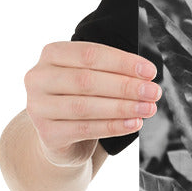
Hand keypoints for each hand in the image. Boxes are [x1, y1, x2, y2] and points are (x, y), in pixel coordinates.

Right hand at [24, 41, 161, 166]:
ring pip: (85, 106)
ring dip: (122, 107)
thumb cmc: (83, 97)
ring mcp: (38, 107)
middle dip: (125, 86)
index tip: (150, 71)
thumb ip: (113, 71)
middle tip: (153, 92)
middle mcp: (38, 78)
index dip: (122, 62)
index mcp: (52, 54)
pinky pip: (85, 129)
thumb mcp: (93, 77)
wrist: (61, 136)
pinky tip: (134, 124)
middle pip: (87, 80)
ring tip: (148, 108)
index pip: (90, 54)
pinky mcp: (47, 133)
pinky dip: (113, 126)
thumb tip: (147, 76)